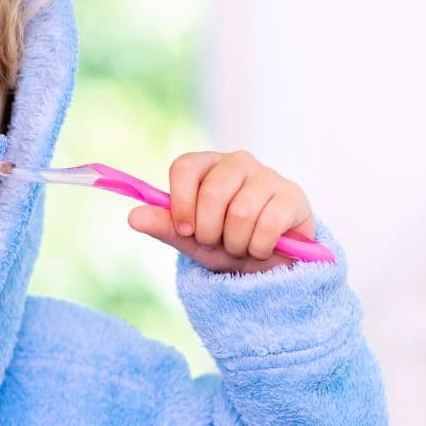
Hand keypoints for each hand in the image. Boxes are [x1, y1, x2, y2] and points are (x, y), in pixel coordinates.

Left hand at [127, 150, 316, 273]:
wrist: (266, 263)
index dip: (181, 203)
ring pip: (240, 212)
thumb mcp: (188, 238)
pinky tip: (261, 248)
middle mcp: (237, 162)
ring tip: (238, 246)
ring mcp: (268, 176)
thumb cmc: (224, 242)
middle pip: (213, 192)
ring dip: (234, 243)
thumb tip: (132, 217)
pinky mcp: (293, 196)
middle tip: (215, 241)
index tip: (185, 230)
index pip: (184, 167)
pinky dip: (258, 247)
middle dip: (209, 230)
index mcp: (206, 165)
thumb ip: (163, 225)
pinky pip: (267, 225)